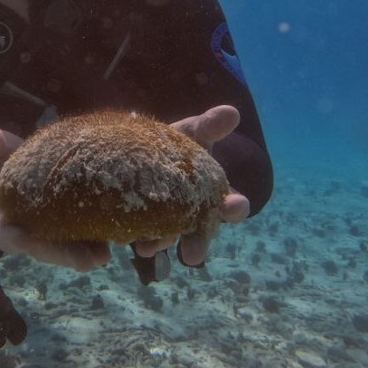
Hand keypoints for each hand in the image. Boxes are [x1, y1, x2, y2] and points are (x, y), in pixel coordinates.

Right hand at [0, 121, 112, 271]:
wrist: (36, 166)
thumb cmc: (10, 160)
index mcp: (6, 225)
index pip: (10, 237)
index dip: (19, 240)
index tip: (27, 240)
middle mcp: (31, 239)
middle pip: (46, 250)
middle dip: (64, 255)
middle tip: (86, 259)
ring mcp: (54, 240)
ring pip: (70, 251)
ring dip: (87, 254)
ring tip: (104, 254)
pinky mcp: (74, 236)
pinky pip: (87, 243)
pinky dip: (99, 243)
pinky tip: (116, 240)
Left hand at [132, 105, 250, 265]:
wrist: (140, 151)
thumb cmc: (176, 144)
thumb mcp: (194, 133)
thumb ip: (210, 127)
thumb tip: (232, 112)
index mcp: (214, 194)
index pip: (230, 204)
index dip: (234, 207)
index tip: (236, 205)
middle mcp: (195, 214)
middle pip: (201, 232)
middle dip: (198, 242)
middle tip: (194, 255)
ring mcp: (169, 223)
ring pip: (169, 239)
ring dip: (160, 244)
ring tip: (148, 249)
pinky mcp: (144, 225)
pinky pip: (143, 237)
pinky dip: (138, 239)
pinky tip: (131, 242)